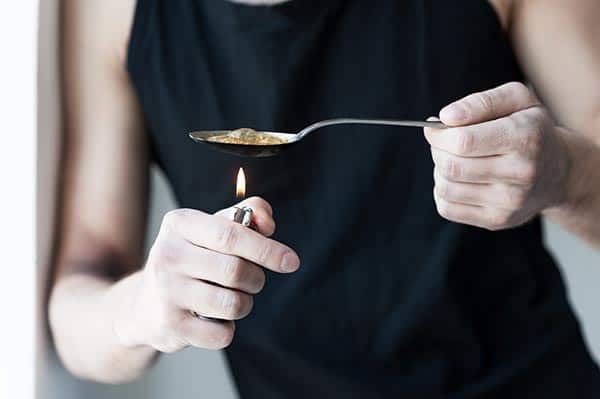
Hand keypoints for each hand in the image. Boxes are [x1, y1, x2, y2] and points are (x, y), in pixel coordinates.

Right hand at [114, 197, 299, 351]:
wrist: (143, 306)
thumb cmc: (192, 260)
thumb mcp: (213, 229)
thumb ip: (248, 215)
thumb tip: (267, 223)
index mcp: (180, 224)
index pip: (231, 235)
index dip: (267, 249)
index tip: (292, 261)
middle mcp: (167, 254)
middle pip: (236, 271)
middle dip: (256, 279)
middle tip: (253, 281)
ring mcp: (166, 291)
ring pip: (233, 304)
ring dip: (244, 304)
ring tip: (231, 299)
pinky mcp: (169, 326)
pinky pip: (222, 333)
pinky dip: (227, 329)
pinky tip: (211, 319)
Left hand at [424, 82, 570, 230]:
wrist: (560, 173)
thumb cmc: (530, 130)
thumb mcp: (517, 100)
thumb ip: (480, 102)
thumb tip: (445, 117)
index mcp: (524, 137)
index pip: (463, 141)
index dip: (439, 135)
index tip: (434, 128)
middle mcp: (520, 173)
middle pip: (451, 166)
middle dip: (437, 150)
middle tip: (443, 143)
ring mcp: (508, 202)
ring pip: (445, 187)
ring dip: (439, 170)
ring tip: (453, 160)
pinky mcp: (496, 220)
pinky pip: (447, 208)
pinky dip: (443, 191)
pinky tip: (457, 180)